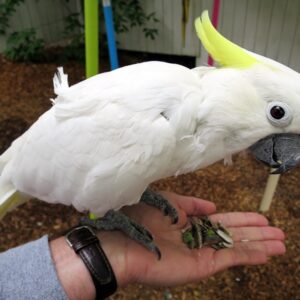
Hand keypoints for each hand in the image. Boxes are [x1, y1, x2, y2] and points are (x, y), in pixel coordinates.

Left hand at [99, 191, 285, 286]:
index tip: (261, 217)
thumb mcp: (169, 202)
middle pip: (235, 234)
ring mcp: (202, 253)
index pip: (223, 221)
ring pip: (237, 246)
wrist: (127, 243)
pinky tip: (267, 253)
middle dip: (257, 232)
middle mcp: (200, 239)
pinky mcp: (203, 265)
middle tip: (279, 232)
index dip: (243, 219)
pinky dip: (250, 255)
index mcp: (191, 224)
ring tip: (281, 243)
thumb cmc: (143, 219)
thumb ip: (191, 204)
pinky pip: (231, 258)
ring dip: (260, 244)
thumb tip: (213, 206)